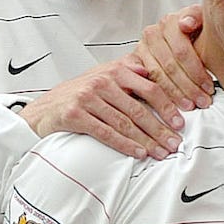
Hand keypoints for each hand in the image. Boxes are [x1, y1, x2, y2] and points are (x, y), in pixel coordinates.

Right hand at [20, 59, 188, 158]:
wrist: (43, 109)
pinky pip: (106, 133)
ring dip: (145, 140)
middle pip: (139, 109)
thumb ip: (126, 73)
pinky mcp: (75, 114)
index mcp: (114, 70)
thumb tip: (149, 71)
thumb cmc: (78, 95)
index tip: (180, 123)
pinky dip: (124, 144)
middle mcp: (101, 81)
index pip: (149, 88)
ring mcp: (87, 97)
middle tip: (174, 143)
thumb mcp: (102, 77)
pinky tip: (138, 153)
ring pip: (124, 123)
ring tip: (160, 153)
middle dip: (159, 129)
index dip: (167, 106)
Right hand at [132, 7, 215, 112]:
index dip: (196, 72)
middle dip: (188, 87)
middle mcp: (152, 34)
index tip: (208, 87)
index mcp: (169, 22)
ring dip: (175, 94)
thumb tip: (185, 23)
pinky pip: (147, 82)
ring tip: (190, 106)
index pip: (181, 51)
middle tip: (202, 101)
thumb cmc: (195, 30)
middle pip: (170, 66)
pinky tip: (172, 106)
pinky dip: (161, 96)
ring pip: (158, 76)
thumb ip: (196, 17)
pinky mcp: (134, 62)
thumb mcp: (201, 20)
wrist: (181, 34)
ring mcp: (141, 48)